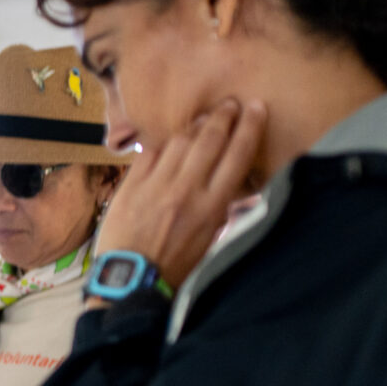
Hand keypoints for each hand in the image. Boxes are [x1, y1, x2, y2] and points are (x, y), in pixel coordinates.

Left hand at [94, 97, 267, 291]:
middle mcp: (186, 190)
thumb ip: (221, 209)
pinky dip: (162, 143)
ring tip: (204, 117)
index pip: (237, 155)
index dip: (250, 127)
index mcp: (211, 206)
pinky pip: (149, 152)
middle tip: (230, 103)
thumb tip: (234, 186)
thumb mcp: (209, 240)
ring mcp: (156, 186)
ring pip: (180, 140)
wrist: (129, 281)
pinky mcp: (130, 186)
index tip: (257, 107)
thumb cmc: (174, 266)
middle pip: (210, 138)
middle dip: (224, 115)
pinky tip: (169, 140)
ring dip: (195, 124)